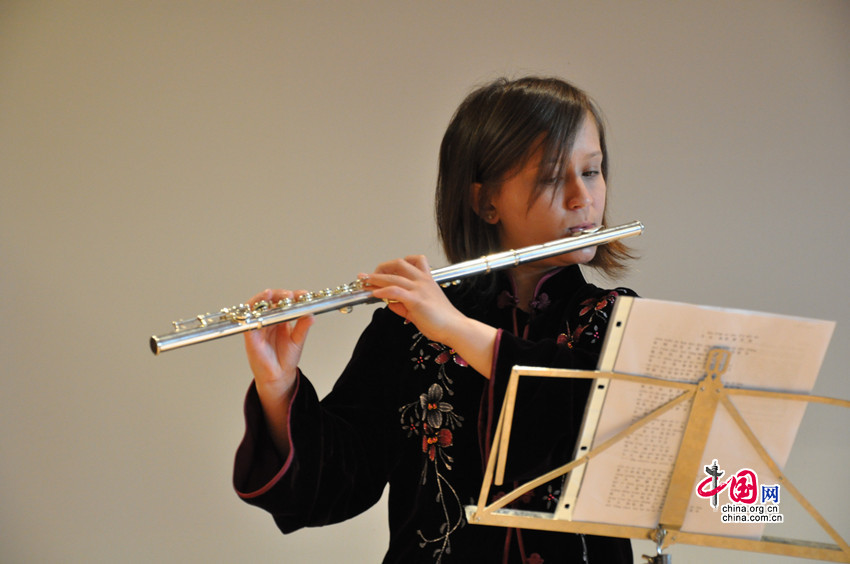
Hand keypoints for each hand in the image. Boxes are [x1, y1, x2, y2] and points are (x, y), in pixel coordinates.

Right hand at [243, 289, 314, 455]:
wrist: (279, 376)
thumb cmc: (286, 358)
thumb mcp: (298, 340)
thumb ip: (303, 327)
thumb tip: (311, 315)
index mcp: (280, 319)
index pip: (284, 302)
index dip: (293, 296)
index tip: (303, 294)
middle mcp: (268, 320)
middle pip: (270, 300)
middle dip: (280, 294)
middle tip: (291, 295)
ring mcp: (258, 326)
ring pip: (257, 306)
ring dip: (264, 298)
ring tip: (273, 294)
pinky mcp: (250, 335)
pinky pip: (248, 320)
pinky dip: (252, 311)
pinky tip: (260, 306)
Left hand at [363, 255, 463, 344]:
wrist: (455, 328)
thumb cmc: (440, 320)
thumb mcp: (418, 309)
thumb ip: (403, 304)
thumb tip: (388, 301)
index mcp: (426, 279)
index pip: (409, 262)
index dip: (392, 265)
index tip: (379, 271)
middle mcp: (423, 281)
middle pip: (398, 264)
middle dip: (380, 268)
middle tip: (368, 276)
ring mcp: (420, 289)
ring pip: (394, 277)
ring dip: (376, 278)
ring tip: (365, 282)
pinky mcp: (416, 300)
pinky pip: (395, 291)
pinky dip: (383, 290)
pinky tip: (375, 294)